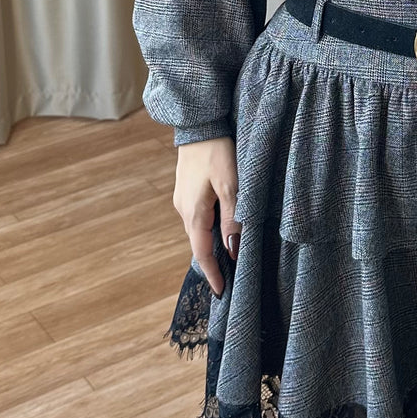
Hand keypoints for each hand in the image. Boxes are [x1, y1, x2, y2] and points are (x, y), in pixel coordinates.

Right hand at [174, 136, 239, 297]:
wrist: (200, 123)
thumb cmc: (218, 152)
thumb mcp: (231, 185)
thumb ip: (233, 219)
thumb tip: (233, 251)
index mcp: (194, 213)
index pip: (202, 253)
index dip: (213, 274)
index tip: (221, 294)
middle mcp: (184, 210)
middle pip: (198, 245)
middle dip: (212, 264)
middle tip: (227, 282)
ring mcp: (183, 199)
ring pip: (198, 230)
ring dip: (210, 246)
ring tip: (227, 260)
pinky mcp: (187, 190)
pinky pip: (198, 217)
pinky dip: (208, 229)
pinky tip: (221, 230)